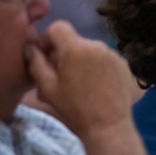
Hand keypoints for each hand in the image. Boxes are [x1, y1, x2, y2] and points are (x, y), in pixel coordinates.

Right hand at [26, 21, 135, 137]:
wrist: (108, 126)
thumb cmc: (74, 108)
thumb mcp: (47, 87)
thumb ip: (35, 63)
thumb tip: (30, 48)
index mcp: (76, 48)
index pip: (58, 27)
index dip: (48, 39)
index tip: (46, 57)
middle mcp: (97, 46)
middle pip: (74, 41)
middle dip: (64, 54)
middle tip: (59, 76)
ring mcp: (114, 55)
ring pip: (90, 51)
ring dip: (81, 61)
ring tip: (79, 85)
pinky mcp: (125, 65)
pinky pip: (105, 60)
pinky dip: (97, 68)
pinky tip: (96, 87)